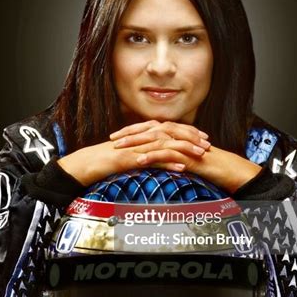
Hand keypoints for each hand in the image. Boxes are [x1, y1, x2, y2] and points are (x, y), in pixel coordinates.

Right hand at [57, 122, 207, 186]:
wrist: (87, 163)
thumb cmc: (107, 161)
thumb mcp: (130, 155)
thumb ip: (145, 153)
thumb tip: (160, 158)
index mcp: (142, 134)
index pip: (169, 129)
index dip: (187, 132)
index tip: (203, 136)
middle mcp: (142, 137)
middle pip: (172, 133)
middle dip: (192, 137)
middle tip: (208, 143)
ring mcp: (137, 147)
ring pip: (166, 145)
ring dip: (186, 149)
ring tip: (201, 154)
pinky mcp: (132, 158)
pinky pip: (153, 160)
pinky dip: (169, 163)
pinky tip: (182, 167)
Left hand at [110, 120, 261, 192]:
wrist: (226, 168)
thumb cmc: (206, 164)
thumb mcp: (183, 158)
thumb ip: (168, 155)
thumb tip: (152, 157)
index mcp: (175, 133)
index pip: (149, 128)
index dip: (132, 131)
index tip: (116, 136)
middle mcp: (177, 134)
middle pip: (149, 130)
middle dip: (128, 134)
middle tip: (112, 139)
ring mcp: (182, 142)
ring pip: (155, 139)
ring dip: (135, 144)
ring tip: (119, 149)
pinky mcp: (187, 154)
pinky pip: (167, 153)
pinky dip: (152, 155)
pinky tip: (139, 160)